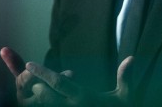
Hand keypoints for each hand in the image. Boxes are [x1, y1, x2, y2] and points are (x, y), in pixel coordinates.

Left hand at [0, 47, 133, 105]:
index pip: (59, 82)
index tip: (29, 64)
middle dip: (36, 87)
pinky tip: (46, 101)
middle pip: (45, 97)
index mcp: (83, 97)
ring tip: (36, 92)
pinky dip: (46, 105)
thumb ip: (125, 77)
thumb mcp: (126, 97)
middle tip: (32, 80)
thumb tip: (132, 58)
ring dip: (38, 100)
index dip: (42, 72)